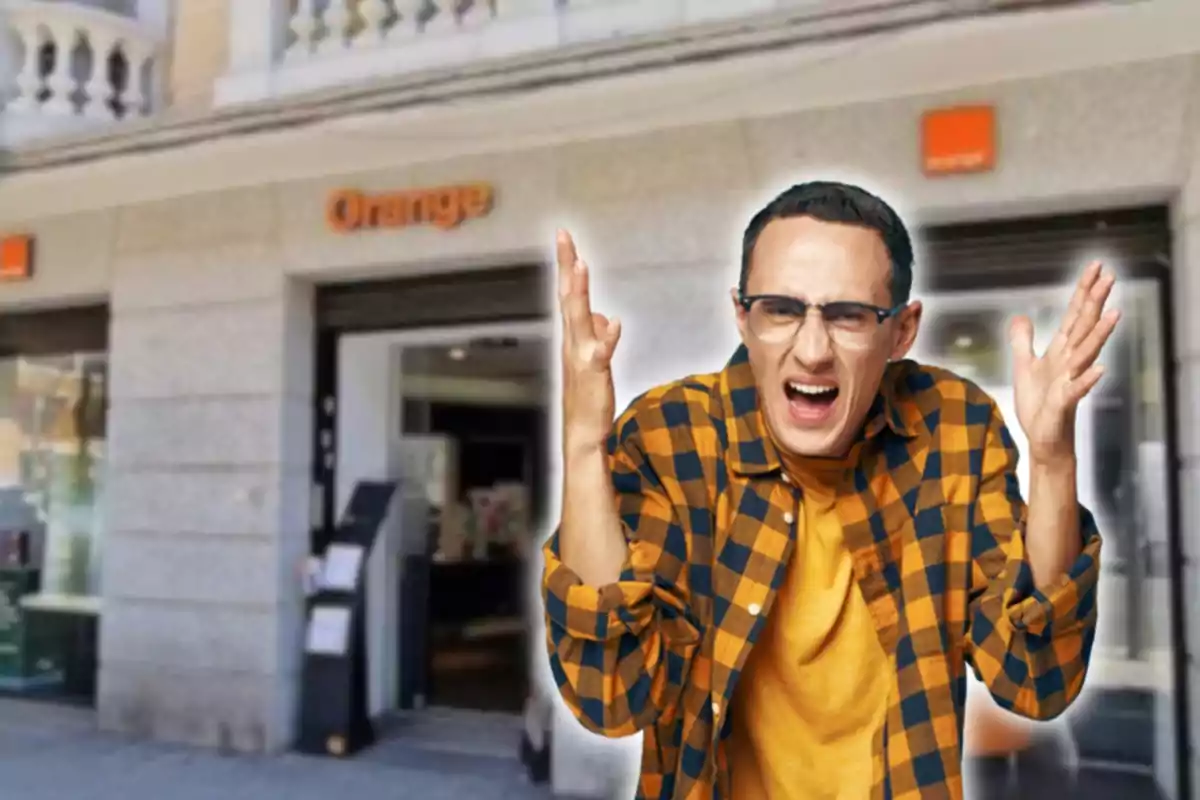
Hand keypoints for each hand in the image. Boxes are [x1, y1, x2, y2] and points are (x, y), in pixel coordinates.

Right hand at [557, 229, 621, 455]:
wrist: (583, 433)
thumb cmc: (587, 397)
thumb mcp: (593, 360)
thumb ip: (597, 335)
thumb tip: (603, 316)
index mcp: (573, 336)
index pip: (568, 293)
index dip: (566, 264)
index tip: (564, 236)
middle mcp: (573, 342)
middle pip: (568, 297)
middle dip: (566, 265)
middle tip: (563, 237)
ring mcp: (581, 357)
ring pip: (579, 319)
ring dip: (579, 293)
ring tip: (581, 265)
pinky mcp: (594, 374)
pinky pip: (600, 353)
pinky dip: (606, 337)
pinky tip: (613, 322)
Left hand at [1009, 261, 1119, 465]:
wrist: (1043, 437)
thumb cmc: (1039, 404)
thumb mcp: (1024, 366)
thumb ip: (1023, 341)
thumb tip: (1020, 316)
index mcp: (1061, 351)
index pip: (1075, 314)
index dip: (1083, 290)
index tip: (1096, 266)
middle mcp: (1070, 361)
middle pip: (1085, 326)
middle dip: (1096, 302)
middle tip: (1110, 276)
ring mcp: (1070, 380)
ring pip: (1088, 353)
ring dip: (1100, 333)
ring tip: (1114, 313)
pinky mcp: (1065, 402)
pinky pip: (1079, 388)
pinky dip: (1089, 379)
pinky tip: (1101, 368)